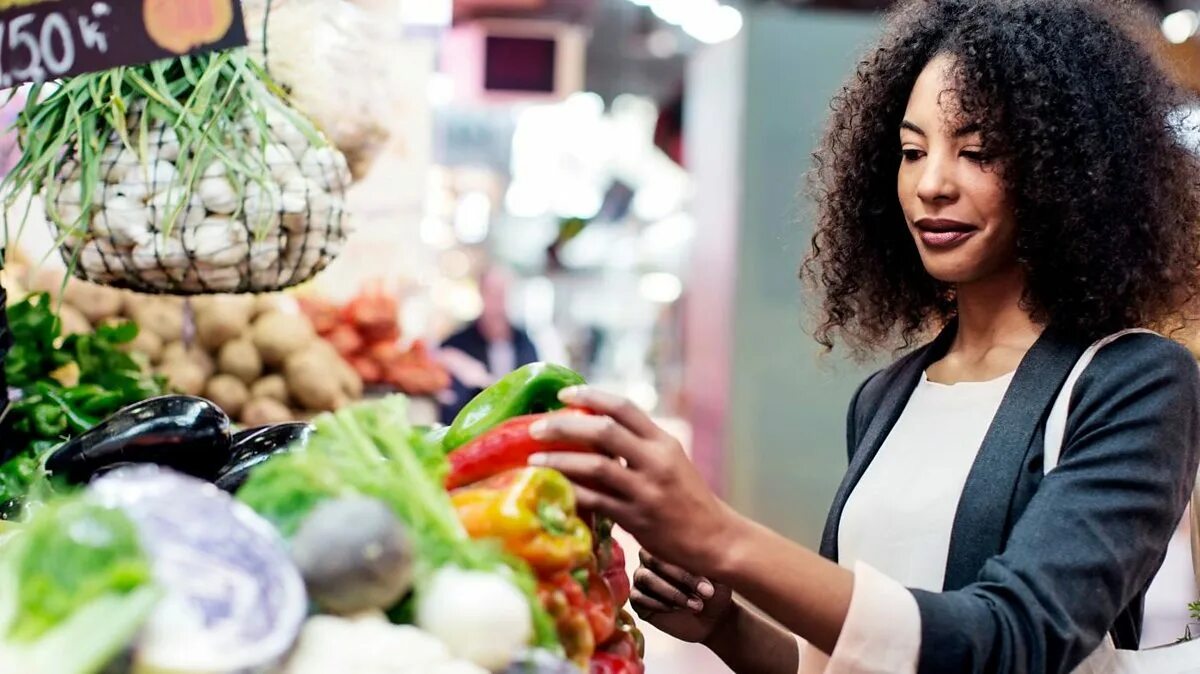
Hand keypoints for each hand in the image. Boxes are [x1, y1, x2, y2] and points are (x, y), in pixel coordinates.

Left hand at [528, 387, 743, 577]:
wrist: (714, 537)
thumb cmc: (686, 498)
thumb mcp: (669, 461)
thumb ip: (638, 446)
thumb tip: (593, 430)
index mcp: (663, 441)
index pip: (624, 407)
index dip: (590, 396)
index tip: (563, 394)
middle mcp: (656, 460)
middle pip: (604, 431)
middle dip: (564, 425)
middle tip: (536, 427)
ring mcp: (646, 490)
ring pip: (595, 466)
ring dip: (559, 459)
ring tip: (532, 459)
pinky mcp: (637, 518)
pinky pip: (596, 501)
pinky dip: (571, 492)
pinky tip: (552, 489)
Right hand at [631, 549, 734, 644]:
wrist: (712, 618)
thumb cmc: (714, 590)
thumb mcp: (716, 574)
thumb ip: (707, 560)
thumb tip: (703, 553)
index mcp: (666, 545)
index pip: (669, 546)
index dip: (687, 565)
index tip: (709, 584)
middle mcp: (649, 559)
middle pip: (655, 561)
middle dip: (682, 579)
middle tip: (706, 594)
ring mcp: (641, 579)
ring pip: (646, 579)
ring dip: (673, 593)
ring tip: (696, 605)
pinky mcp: (637, 600)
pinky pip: (639, 598)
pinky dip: (660, 604)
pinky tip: (678, 610)